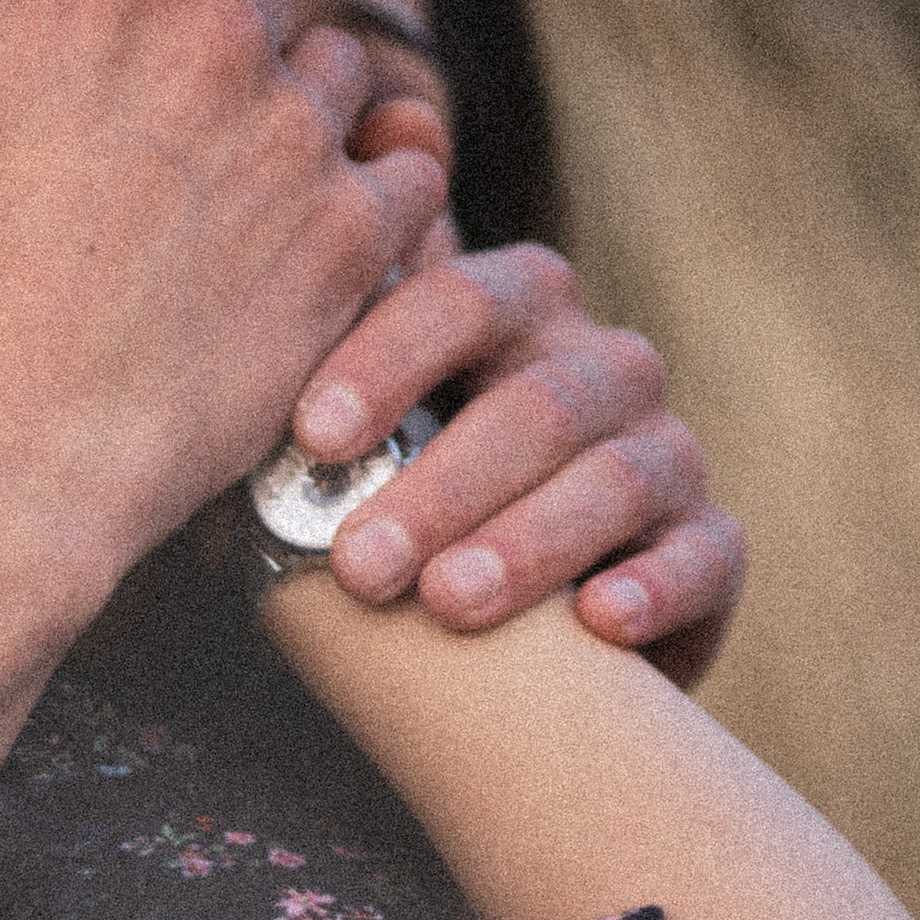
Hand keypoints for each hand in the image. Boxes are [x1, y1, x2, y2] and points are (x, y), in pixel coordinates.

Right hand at [0, 0, 450, 765]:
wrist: (0, 462)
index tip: (128, 54)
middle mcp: (216, 34)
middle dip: (234, 35)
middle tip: (188, 123)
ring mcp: (297, 134)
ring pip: (343, 69)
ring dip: (305, 109)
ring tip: (249, 187)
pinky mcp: (353, 238)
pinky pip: (411, 170)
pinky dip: (380, 191)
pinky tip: (326, 231)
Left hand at [290, 242, 745, 689]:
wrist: (514, 618)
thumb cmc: (402, 503)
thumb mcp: (354, 444)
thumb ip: (307, 404)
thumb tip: (208, 383)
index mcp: (508, 308)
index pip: (455, 299)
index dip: (385, 361)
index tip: (312, 438)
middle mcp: (599, 364)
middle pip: (533, 403)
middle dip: (441, 485)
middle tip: (358, 564)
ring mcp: (665, 449)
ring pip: (614, 478)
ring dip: (528, 542)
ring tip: (450, 603)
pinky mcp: (711, 544)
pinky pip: (702, 555)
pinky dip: (654, 586)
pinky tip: (597, 621)